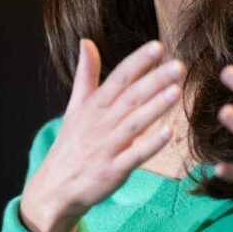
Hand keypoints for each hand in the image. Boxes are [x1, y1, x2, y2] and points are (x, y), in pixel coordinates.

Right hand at [19, 38, 184, 231]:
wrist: (54, 189)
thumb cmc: (71, 146)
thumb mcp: (75, 108)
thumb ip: (86, 76)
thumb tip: (86, 42)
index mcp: (93, 107)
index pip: (119, 78)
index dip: (138, 62)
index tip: (159, 46)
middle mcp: (100, 124)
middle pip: (130, 98)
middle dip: (154, 81)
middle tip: (178, 66)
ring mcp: (107, 147)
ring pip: (134, 123)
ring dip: (155, 107)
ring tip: (177, 90)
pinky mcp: (113, 170)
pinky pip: (134, 156)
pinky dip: (151, 145)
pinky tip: (170, 132)